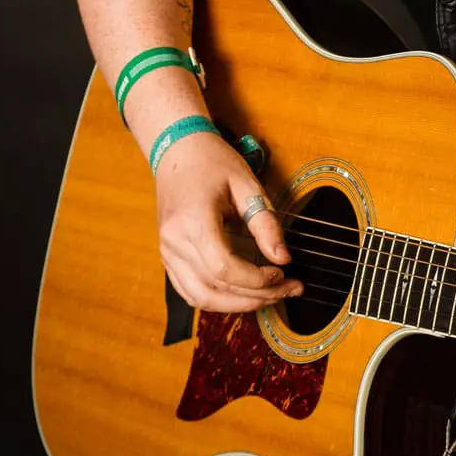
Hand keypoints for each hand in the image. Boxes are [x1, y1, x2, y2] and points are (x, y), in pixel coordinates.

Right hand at [153, 132, 303, 313]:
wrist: (178, 151)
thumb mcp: (247, 185)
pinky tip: (244, 294)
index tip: (282, 271)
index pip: (224, 268)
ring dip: (237, 305)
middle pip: (214, 289)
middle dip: (255, 297)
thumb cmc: (213, 162)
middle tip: (288, 289)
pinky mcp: (168, 257)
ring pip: (200, 298)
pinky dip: (217, 300)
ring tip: (270, 296)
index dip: (257, 279)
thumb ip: (265, 223)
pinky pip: (189, 292)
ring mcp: (167, 252)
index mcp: (193, 221)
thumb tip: (284, 258)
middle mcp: (174, 242)